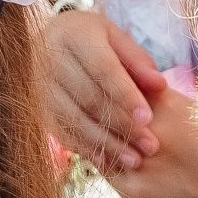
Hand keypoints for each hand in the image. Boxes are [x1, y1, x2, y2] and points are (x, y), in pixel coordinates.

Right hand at [42, 10, 167, 173]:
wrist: (48, 41)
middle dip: (122, 125)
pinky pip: (63, 133)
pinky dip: (88, 149)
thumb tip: (160, 86)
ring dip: (106, 144)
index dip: (126, 96)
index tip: (148, 119)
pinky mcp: (37, 108)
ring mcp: (38, 87)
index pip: (102, 70)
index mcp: (73, 35)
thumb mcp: (116, 39)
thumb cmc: (92, 40)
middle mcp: (50, 60)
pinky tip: (111, 162)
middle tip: (150, 146)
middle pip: (89, 99)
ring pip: (75, 121)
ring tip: (135, 160)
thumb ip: (138, 61)